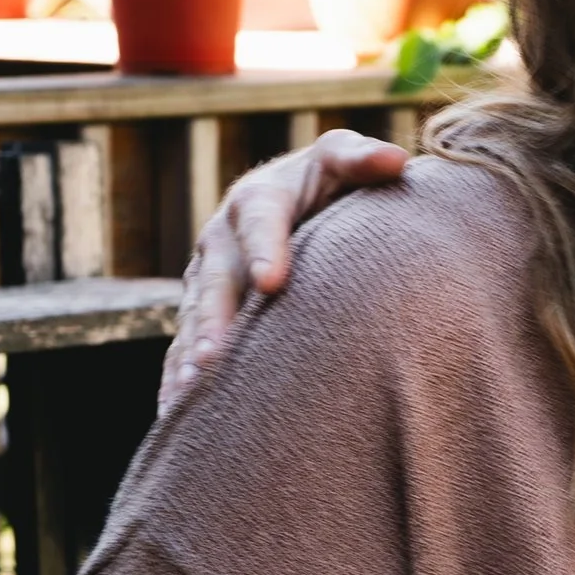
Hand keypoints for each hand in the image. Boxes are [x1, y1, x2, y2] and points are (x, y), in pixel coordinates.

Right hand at [160, 128, 411, 404]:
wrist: (295, 200)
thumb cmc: (328, 184)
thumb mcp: (341, 163)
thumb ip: (363, 161)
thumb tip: (397, 159)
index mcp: (259, 200)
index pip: (259, 221)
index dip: (265, 250)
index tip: (273, 283)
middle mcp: (223, 240)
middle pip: (216, 282)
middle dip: (214, 321)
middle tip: (216, 360)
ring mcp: (207, 278)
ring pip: (195, 320)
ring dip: (190, 358)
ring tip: (193, 395)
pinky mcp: (201, 312)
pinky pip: (184, 347)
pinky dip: (177, 379)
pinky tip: (176, 415)